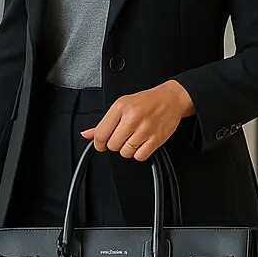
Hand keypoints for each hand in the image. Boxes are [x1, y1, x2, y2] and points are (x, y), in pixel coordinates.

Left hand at [81, 80, 195, 160]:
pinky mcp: (156, 139)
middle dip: (115, 144)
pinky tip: (141, 143)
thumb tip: (86, 134)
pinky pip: (140, 157)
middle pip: (112, 145)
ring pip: (125, 153)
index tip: (102, 143)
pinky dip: (139, 153)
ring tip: (133, 139)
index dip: (99, 143)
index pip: (101, 134)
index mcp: (120, 108)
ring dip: (127, 149)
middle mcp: (132, 118)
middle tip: (122, 137)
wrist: (171, 99)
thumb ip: (103, 123)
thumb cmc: (146, 101)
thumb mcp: (121, 105)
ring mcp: (145, 129)